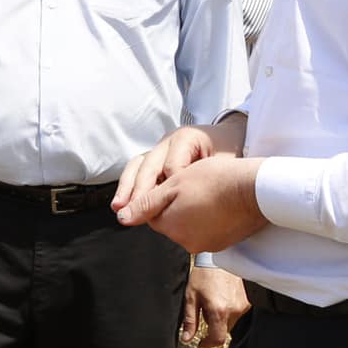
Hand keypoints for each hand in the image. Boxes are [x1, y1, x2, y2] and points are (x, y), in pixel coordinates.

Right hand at [113, 113, 247, 218]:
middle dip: (140, 189)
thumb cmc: (228, 151)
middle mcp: (168, 141)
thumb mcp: (225, 163)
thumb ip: (211, 177)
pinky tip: (122, 203)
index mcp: (186, 138)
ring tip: (119, 206)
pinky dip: (128, 186)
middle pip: (149, 165)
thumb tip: (198, 199)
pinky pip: (137, 170)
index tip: (169, 205)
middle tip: (132, 210)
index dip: (171, 186)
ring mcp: (159, 149)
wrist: (228, 138)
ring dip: (127, 187)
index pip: (173, 166)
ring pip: (137, 166)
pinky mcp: (155, 159)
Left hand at [121, 156, 266, 253]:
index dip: (160, 194)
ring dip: (192, 211)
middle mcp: (186, 242)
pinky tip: (219, 203)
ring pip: (188, 225)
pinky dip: (209, 218)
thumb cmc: (213, 180)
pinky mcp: (223, 243)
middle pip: (170, 222)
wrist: (254, 190)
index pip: (152, 213)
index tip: (175, 181)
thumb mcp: (174, 184)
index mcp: (171, 227)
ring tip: (208, 192)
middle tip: (192, 184)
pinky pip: (207, 230)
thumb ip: (146, 203)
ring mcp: (206, 245)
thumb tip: (122, 218)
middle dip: (176, 205)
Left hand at [182, 266, 247, 347]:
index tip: (201, 341)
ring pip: (230, 322)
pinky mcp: (248, 301)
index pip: (218, 339)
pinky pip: (237, 313)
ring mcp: (243, 306)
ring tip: (214, 300)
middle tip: (204, 309)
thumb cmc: (203, 275)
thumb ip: (190, 320)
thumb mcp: (191, 297)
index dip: (208, 343)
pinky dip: (229, 310)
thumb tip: (187, 339)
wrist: (219, 257)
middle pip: (223, 330)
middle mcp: (234, 310)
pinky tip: (223, 296)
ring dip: (221, 318)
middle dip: (213, 325)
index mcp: (219, 311)